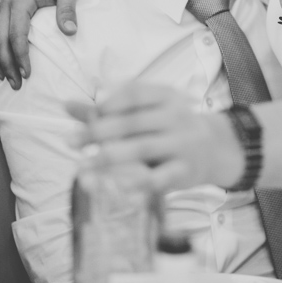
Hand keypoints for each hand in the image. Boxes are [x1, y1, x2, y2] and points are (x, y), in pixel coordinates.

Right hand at [0, 0, 83, 88]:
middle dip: (5, 64)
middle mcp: (5, 2)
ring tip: (4, 77)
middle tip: (17, 85)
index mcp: (20, 0)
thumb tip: (70, 33)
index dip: (20, 57)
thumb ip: (67, 11)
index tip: (28, 75)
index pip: (16, 35)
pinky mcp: (3, 4)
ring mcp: (1, 3)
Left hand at [68, 85, 240, 192]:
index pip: (136, 93)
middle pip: (133, 122)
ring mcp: (182, 144)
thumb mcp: (147, 112)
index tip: (88, 114)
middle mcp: (176, 117)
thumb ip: (108, 110)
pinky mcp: (184, 171)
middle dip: (98, 132)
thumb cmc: (170, 128)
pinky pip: (158, 178)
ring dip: (108, 159)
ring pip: (142, 149)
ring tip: (80, 169)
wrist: (215, 149)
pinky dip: (135, 184)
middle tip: (69, 142)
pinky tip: (113, 188)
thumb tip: (66, 105)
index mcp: (167, 97)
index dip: (109, 102)